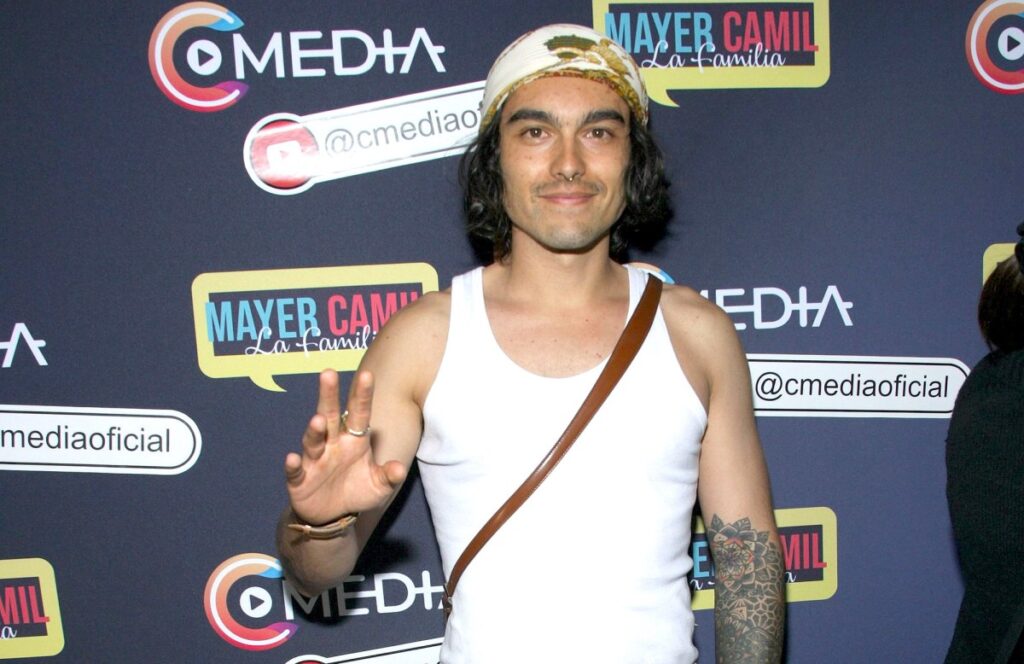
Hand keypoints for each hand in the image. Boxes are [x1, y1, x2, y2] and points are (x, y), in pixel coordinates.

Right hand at [283, 369, 406, 525]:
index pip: (359, 413)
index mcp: (354, 440)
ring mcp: (314, 460)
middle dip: (328, 395)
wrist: (332, 515)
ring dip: (314, 430)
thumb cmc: (356, 491)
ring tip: (318, 420)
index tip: (367, 375)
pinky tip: (291, 458)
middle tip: (328, 373)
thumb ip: (389, 476)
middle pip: (330, 415)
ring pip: (313, 441)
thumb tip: (399, 469)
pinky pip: (295, 470)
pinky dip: (292, 465)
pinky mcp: (300, 479)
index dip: (362, 395)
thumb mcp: (378, 486)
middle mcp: (332, 444)